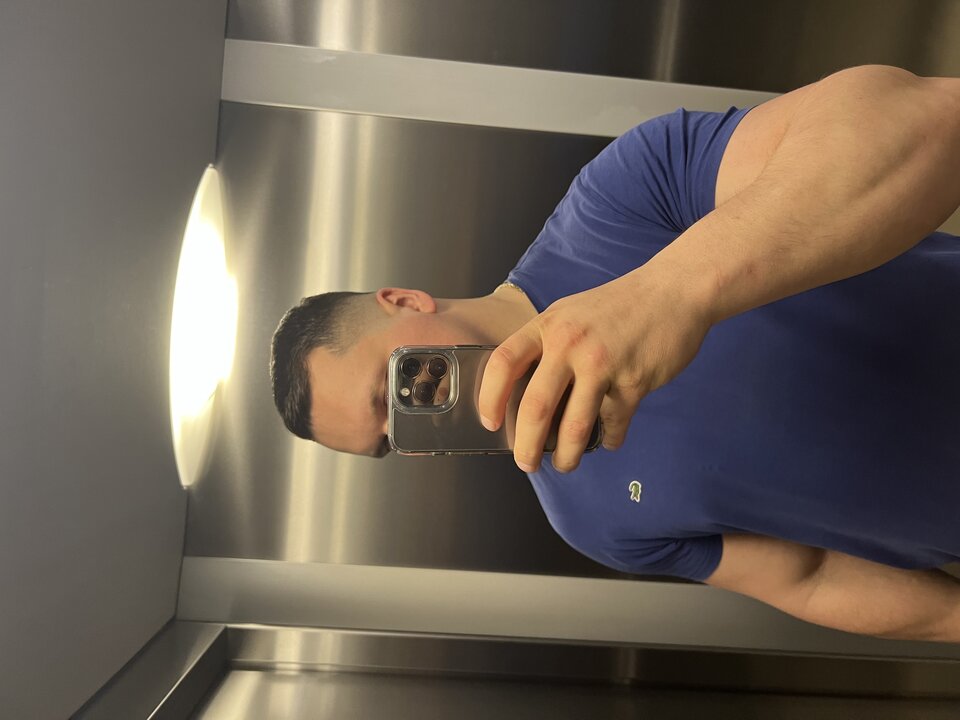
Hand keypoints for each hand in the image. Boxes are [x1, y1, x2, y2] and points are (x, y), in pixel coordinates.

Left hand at [478, 267, 713, 472]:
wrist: (674, 290)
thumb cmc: (618, 305)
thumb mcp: (570, 313)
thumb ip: (547, 345)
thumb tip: (526, 393)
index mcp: (548, 326)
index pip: (504, 363)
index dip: (490, 397)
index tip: (490, 423)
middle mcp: (570, 344)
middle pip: (535, 406)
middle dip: (526, 445)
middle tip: (526, 463)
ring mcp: (603, 363)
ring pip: (574, 425)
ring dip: (566, 455)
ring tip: (564, 464)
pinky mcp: (634, 381)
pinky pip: (614, 423)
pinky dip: (608, 439)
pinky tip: (607, 440)